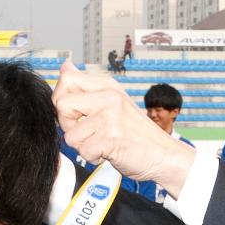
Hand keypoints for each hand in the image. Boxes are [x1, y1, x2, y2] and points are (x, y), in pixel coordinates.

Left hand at [53, 61, 196, 197]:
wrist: (162, 154)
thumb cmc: (135, 132)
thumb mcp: (113, 100)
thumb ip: (86, 86)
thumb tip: (65, 66)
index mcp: (108, 85)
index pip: (66, 80)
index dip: (61, 99)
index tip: (74, 112)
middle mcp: (109, 96)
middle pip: (61, 105)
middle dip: (67, 124)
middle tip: (87, 131)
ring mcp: (110, 116)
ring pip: (70, 134)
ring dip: (82, 145)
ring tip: (102, 142)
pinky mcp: (110, 137)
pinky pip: (83, 151)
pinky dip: (93, 157)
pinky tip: (108, 152)